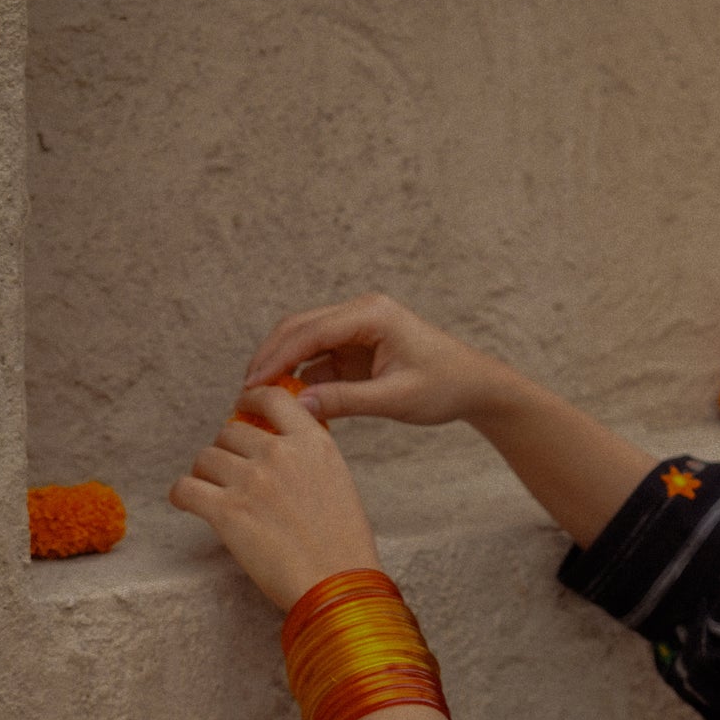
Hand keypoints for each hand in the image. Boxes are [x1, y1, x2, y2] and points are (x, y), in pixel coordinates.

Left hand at [169, 383, 381, 610]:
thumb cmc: (343, 543)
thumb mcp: (338, 481)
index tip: (241, 408)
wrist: (337, 584)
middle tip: (231, 474)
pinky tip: (190, 504)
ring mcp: (250, 480)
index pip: (271, 397)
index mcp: (312, 442)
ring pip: (204, 458)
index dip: (250, 399)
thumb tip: (276, 445)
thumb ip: (307, 456)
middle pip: (229, 431)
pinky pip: (184, 488)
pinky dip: (182, 495)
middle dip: (227, 450)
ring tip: (214, 494)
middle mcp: (279, 453)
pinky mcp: (226, 511)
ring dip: (205, 474)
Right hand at [243, 292, 510, 427]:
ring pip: (304, 342)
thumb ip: (346, 401)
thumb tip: (296, 406)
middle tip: (245, 392)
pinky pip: (318, 359)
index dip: (276, 357)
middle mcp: (360, 313)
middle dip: (270, 358)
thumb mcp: (395, 399)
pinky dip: (300, 378)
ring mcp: (356, 329)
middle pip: (299, 328)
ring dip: (282, 367)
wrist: (474, 385)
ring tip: (257, 400)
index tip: (251, 383)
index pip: (311, 331)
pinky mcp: (355, 347)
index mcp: (372, 314)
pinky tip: (285, 402)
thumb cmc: (444, 387)